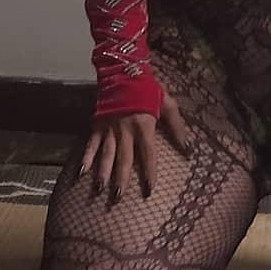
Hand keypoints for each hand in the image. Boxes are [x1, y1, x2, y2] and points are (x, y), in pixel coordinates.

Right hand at [78, 89, 192, 204]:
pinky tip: (81, 172)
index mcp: (144, 126)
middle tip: (118, 197)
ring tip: (100, 190)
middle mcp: (125, 131)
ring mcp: (110, 129)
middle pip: (124, 159)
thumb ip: (177, 127)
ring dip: (103, 173)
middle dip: (121, 179)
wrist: (123, 72)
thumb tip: (189, 150)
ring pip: (106, 154)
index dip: (149, 173)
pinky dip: (86, 158)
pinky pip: (91, 144)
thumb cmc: (149, 90)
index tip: (149, 190)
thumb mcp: (167, 104)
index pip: (148, 154)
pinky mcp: (97, 125)